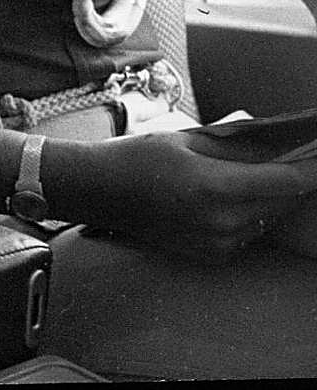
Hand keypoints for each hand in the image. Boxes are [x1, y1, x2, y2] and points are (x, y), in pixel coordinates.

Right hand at [59, 129, 316, 260]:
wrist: (99, 193)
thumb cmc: (136, 158)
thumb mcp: (185, 140)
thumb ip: (234, 147)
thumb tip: (275, 145)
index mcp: (215, 187)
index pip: (286, 181)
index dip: (312, 167)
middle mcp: (222, 222)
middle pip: (282, 202)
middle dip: (296, 180)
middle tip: (302, 156)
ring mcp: (217, 243)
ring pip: (268, 219)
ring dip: (275, 197)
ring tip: (271, 172)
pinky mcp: (211, 254)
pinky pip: (249, 233)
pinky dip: (254, 213)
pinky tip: (242, 194)